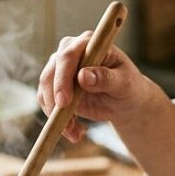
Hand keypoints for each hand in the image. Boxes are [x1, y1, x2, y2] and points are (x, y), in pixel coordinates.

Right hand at [37, 31, 157, 141]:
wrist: (124, 101)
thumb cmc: (129, 86)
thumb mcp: (124, 83)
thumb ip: (105, 78)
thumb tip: (83, 75)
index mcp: (89, 42)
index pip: (68, 56)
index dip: (63, 79)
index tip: (64, 102)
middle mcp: (70, 50)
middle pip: (51, 72)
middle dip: (55, 100)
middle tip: (65, 125)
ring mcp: (60, 68)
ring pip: (45, 89)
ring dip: (56, 114)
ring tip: (74, 133)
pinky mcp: (56, 85)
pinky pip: (47, 102)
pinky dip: (56, 120)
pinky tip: (74, 131)